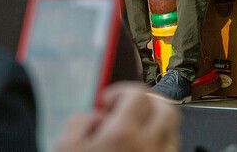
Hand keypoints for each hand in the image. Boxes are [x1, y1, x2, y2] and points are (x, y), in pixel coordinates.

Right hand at [53, 83, 179, 151]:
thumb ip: (78, 123)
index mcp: (123, 135)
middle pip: (167, 108)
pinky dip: (158, 143)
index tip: (107, 101)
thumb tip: (94, 116)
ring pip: (173, 131)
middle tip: (129, 106)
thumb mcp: (63, 147)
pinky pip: (169, 150)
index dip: (121, 91)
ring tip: (134, 128)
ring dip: (156, 123)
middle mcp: (148, 147)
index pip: (139, 93)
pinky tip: (138, 147)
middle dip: (149, 101)